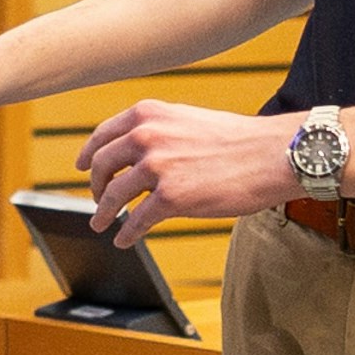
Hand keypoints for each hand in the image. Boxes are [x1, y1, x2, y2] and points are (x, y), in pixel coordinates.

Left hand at [79, 98, 298, 244]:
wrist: (273, 155)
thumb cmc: (238, 141)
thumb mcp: (189, 120)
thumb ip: (160, 131)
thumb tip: (139, 152)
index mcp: (150, 114)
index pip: (104, 134)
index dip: (88, 153)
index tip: (82, 167)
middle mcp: (147, 136)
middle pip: (101, 165)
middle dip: (95, 186)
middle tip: (96, 200)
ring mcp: (157, 167)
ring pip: (113, 195)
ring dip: (103, 213)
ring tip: (101, 224)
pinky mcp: (171, 198)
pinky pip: (136, 220)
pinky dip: (127, 233)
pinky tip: (125, 239)